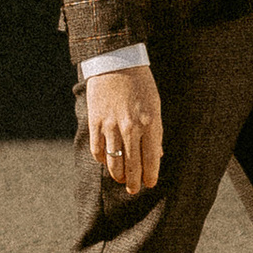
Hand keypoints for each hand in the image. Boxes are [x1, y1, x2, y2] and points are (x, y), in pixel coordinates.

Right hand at [85, 65, 162, 193]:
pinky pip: (98, 151)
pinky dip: (102, 160)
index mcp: (150, 123)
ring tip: (121, 180)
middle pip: (133, 166)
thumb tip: (157, 156)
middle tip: (134, 190)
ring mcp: (111, 126)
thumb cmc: (141, 84)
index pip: (151, 160)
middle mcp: (131, 128)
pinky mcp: (95, 122)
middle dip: (134, 182)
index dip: (150, 176)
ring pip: (114, 163)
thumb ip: (155, 132)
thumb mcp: (155, 106)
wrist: (117, 62)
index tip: (150, 184)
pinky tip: (106, 161)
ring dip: (118, 176)